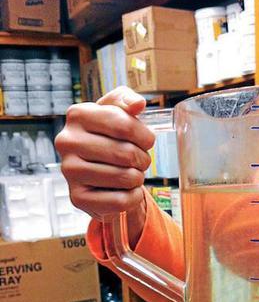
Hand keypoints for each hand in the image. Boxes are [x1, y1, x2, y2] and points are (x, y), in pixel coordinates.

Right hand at [55, 86, 154, 247]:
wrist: (96, 171)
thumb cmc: (110, 138)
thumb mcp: (117, 112)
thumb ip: (127, 100)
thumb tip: (138, 104)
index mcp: (77, 115)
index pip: (124, 125)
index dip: (145, 136)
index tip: (147, 141)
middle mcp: (67, 142)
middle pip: (126, 153)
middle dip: (142, 159)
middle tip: (140, 161)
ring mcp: (69, 171)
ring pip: (125, 177)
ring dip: (138, 178)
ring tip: (131, 174)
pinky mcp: (77, 198)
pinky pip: (120, 201)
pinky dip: (132, 197)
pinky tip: (127, 190)